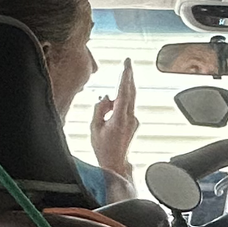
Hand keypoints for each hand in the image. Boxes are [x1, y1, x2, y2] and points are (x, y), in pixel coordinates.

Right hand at [89, 58, 138, 180]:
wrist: (115, 163)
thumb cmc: (103, 148)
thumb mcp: (94, 128)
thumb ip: (99, 110)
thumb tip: (105, 98)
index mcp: (119, 118)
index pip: (123, 92)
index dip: (125, 77)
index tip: (126, 65)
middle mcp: (129, 118)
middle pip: (131, 92)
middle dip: (129, 76)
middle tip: (128, 63)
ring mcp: (133, 121)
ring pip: (128, 100)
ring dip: (121, 92)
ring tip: (107, 104)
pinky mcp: (133, 123)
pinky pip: (126, 108)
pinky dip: (119, 104)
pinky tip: (109, 112)